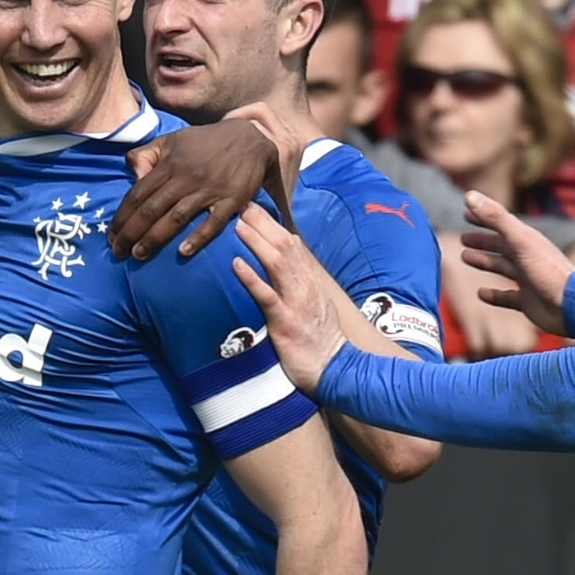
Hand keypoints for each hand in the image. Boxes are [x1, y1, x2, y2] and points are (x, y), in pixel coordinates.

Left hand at [112, 117, 295, 259]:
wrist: (249, 138)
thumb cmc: (206, 142)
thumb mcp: (173, 140)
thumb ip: (147, 155)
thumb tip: (132, 176)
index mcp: (170, 164)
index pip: (139, 193)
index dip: (122, 216)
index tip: (111, 234)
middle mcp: (186, 178)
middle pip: (152, 209)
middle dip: (132, 232)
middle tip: (119, 251)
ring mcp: (209, 190)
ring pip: (176, 218)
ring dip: (155, 238)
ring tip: (139, 255)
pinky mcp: (231, 201)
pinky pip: (213, 222)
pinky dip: (198, 238)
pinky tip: (183, 252)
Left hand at [229, 202, 349, 392]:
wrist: (337, 368)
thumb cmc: (322, 340)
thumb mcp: (315, 305)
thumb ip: (302, 283)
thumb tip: (289, 266)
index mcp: (310, 281)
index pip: (292, 244)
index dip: (272, 225)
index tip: (254, 208)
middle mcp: (305, 286)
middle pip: (283, 246)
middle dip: (263, 224)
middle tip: (242, 206)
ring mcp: (296, 302)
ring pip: (276, 263)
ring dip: (256, 242)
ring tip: (238, 225)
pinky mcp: (285, 322)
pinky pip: (267, 296)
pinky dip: (251, 278)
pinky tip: (236, 264)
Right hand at [458, 190, 574, 333]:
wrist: (571, 305)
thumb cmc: (547, 270)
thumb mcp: (520, 240)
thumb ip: (496, 218)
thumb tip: (469, 196)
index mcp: (526, 240)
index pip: (501, 224)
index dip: (483, 217)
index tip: (466, 212)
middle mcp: (527, 258)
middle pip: (500, 246)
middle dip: (483, 241)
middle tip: (463, 238)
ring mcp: (527, 279)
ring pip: (501, 267)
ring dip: (484, 262)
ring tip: (465, 258)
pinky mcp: (527, 301)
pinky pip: (506, 296)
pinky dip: (493, 294)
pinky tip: (481, 294)